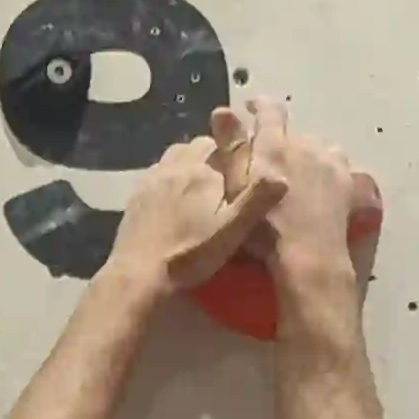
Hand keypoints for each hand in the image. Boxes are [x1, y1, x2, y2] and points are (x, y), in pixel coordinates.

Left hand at [110, 128, 280, 292]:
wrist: (138, 273)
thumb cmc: (189, 254)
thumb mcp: (230, 232)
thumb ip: (254, 202)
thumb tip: (281, 175)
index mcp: (204, 171)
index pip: (224, 145)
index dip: (235, 156)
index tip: (241, 173)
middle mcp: (177, 165)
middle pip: (198, 146)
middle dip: (212, 157)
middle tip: (222, 184)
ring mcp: (153, 177)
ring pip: (176, 155)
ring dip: (189, 163)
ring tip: (198, 188)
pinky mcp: (137, 192)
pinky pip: (158, 171)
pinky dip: (169, 176)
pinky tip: (173, 198)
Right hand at [215, 98, 371, 278]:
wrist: (309, 256)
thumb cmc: (264, 228)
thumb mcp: (237, 189)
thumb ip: (232, 147)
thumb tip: (222, 110)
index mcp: (274, 144)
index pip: (269, 110)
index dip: (259, 105)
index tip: (251, 107)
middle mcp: (304, 144)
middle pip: (292, 133)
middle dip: (280, 141)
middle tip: (270, 163)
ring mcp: (329, 161)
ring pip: (316, 147)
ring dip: (305, 154)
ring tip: (297, 175)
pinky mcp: (346, 181)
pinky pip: (336, 163)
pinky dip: (326, 168)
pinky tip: (321, 184)